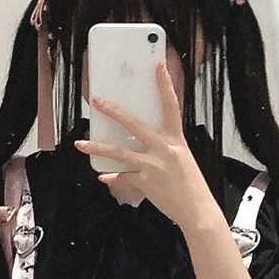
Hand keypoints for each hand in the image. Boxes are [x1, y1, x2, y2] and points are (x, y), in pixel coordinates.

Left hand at [76, 61, 219, 230]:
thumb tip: (144, 144)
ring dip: (98, 148)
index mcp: (177, 140)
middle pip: (134, 124)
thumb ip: (165, 148)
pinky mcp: (145, 183)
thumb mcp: (183, 160)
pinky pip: (123, 177)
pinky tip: (103, 176)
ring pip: (119, 152)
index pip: (171, 106)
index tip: (158, 66)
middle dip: (113, 112)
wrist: (197, 211)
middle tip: (98, 101)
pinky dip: (112, 177)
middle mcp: (164, 149)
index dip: (165, 85)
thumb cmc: (192, 186)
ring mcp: (153, 166)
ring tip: (81, 144)